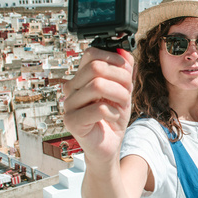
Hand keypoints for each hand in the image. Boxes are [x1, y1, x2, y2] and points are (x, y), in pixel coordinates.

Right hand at [63, 47, 133, 161]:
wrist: (110, 144)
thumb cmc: (113, 117)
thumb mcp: (124, 89)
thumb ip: (125, 70)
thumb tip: (124, 52)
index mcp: (82, 77)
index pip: (91, 53)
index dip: (112, 58)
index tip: (126, 69)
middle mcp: (72, 88)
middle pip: (95, 68)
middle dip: (120, 78)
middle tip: (127, 91)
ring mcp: (69, 104)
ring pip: (97, 86)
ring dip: (119, 95)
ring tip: (123, 104)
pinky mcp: (72, 122)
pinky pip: (98, 108)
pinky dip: (113, 112)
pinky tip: (113, 117)